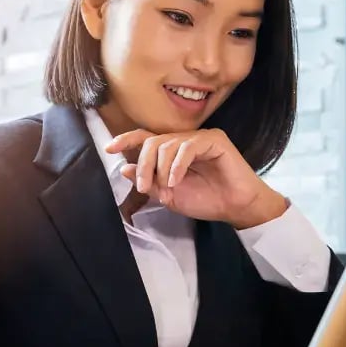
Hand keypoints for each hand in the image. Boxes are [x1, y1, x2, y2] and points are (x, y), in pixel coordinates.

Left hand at [105, 128, 287, 228]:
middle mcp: (185, 141)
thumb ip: (150, 182)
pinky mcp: (214, 140)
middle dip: (145, 164)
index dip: (127, 140)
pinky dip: (178, 164)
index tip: (109, 149)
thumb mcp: (170, 196)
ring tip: (167, 187)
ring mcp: (200, 138)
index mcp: (174, 152)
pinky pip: (187, 146)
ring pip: (168, 143)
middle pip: (154, 141)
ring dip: (161, 168)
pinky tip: (176, 180)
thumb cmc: (207, 201)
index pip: (147, 139)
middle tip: (146, 187)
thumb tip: (125, 169)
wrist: (236, 208)